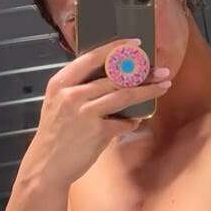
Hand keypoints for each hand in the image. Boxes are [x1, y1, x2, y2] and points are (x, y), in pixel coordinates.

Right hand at [28, 39, 171, 185]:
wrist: (46, 166)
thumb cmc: (57, 133)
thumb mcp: (58, 103)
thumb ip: (79, 88)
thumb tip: (114, 76)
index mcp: (61, 82)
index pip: (92, 57)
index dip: (117, 48)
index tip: (137, 44)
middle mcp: (71, 94)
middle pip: (115, 76)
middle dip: (143, 72)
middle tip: (163, 71)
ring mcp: (84, 112)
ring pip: (124, 95)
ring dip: (148, 91)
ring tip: (164, 87)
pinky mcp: (97, 132)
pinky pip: (124, 123)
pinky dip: (132, 122)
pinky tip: (136, 121)